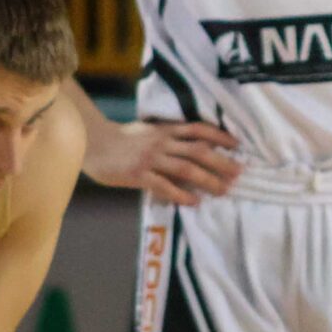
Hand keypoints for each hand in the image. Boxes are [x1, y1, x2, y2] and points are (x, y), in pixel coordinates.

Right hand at [85, 118, 240, 205]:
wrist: (92, 144)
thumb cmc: (121, 138)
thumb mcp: (148, 130)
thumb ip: (168, 136)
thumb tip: (190, 144)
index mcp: (166, 130)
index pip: (199, 129)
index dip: (220, 136)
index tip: (238, 145)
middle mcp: (162, 142)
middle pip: (199, 151)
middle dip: (221, 162)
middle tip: (238, 173)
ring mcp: (150, 159)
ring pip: (186, 169)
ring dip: (207, 179)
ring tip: (223, 190)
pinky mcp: (137, 175)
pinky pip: (163, 185)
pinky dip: (180, 194)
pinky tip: (194, 202)